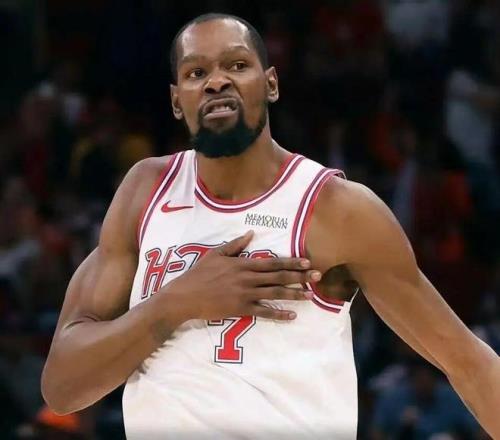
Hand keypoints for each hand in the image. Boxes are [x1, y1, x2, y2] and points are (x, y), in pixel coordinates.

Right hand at [163, 231, 320, 320]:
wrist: (185, 296)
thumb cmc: (199, 274)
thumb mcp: (216, 254)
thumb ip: (235, 245)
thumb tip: (251, 233)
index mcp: (242, 264)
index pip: (272, 263)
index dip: (291, 263)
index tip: (307, 262)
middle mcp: (247, 279)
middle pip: (278, 277)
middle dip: (300, 277)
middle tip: (318, 277)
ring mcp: (245, 295)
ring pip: (275, 294)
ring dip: (294, 294)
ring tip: (310, 295)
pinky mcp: (240, 310)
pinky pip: (263, 312)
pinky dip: (278, 314)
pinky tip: (291, 316)